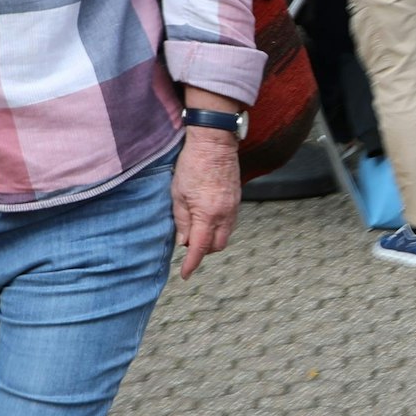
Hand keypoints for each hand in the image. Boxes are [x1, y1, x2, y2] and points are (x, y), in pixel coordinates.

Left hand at [171, 131, 239, 278]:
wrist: (214, 142)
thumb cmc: (192, 164)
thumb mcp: (178, 193)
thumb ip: (181, 220)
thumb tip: (184, 242)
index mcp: (207, 214)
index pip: (200, 248)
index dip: (192, 263)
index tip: (185, 274)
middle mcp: (224, 214)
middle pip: (217, 246)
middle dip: (203, 251)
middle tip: (188, 244)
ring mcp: (234, 207)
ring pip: (225, 235)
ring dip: (212, 239)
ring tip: (197, 229)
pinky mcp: (238, 199)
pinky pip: (230, 223)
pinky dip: (219, 227)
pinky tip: (208, 218)